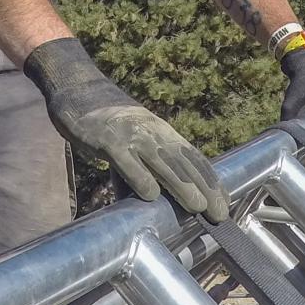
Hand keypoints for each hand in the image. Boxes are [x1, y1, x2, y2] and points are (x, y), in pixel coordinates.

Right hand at [25, 38, 228, 220]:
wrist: (79, 89)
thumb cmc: (106, 121)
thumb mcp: (134, 139)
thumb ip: (145, 166)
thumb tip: (152, 201)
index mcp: (163, 133)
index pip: (195, 159)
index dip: (211, 182)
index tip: (225, 204)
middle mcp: (153, 133)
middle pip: (185, 164)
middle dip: (205, 189)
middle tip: (219, 215)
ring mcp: (132, 136)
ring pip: (163, 164)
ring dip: (183, 186)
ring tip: (198, 208)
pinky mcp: (108, 140)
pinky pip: (128, 163)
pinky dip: (140, 179)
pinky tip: (150, 196)